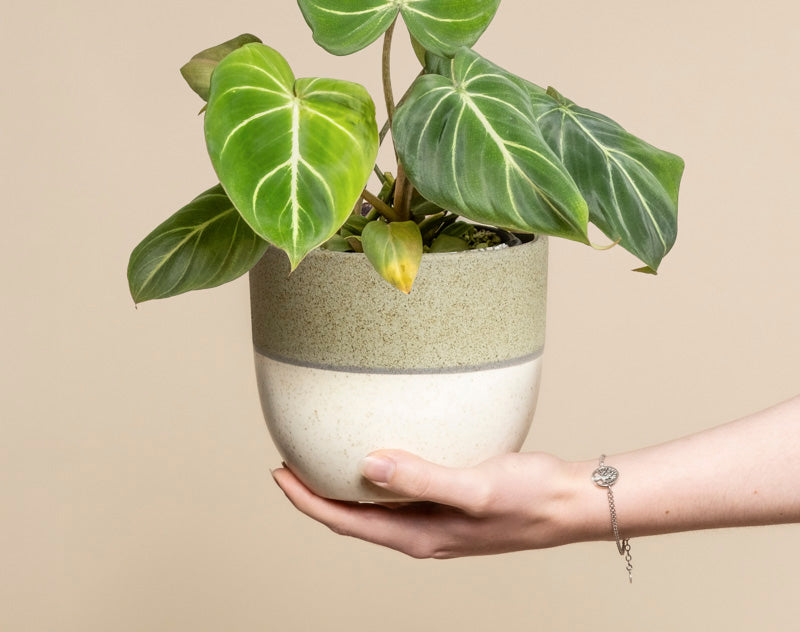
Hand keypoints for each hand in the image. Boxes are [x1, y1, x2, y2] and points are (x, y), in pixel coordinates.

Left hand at [272, 450, 592, 558]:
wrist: (569, 500)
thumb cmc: (528, 498)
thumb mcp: (475, 487)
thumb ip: (422, 477)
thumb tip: (368, 464)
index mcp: (420, 536)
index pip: (347, 523)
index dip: (307, 501)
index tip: (277, 474)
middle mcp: (422, 531)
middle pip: (354, 517)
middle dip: (316, 493)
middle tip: (287, 459)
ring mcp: (436, 517)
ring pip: (375, 505)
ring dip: (345, 484)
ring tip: (321, 453)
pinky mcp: (450, 499)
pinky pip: (401, 488)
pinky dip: (379, 473)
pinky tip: (380, 448)